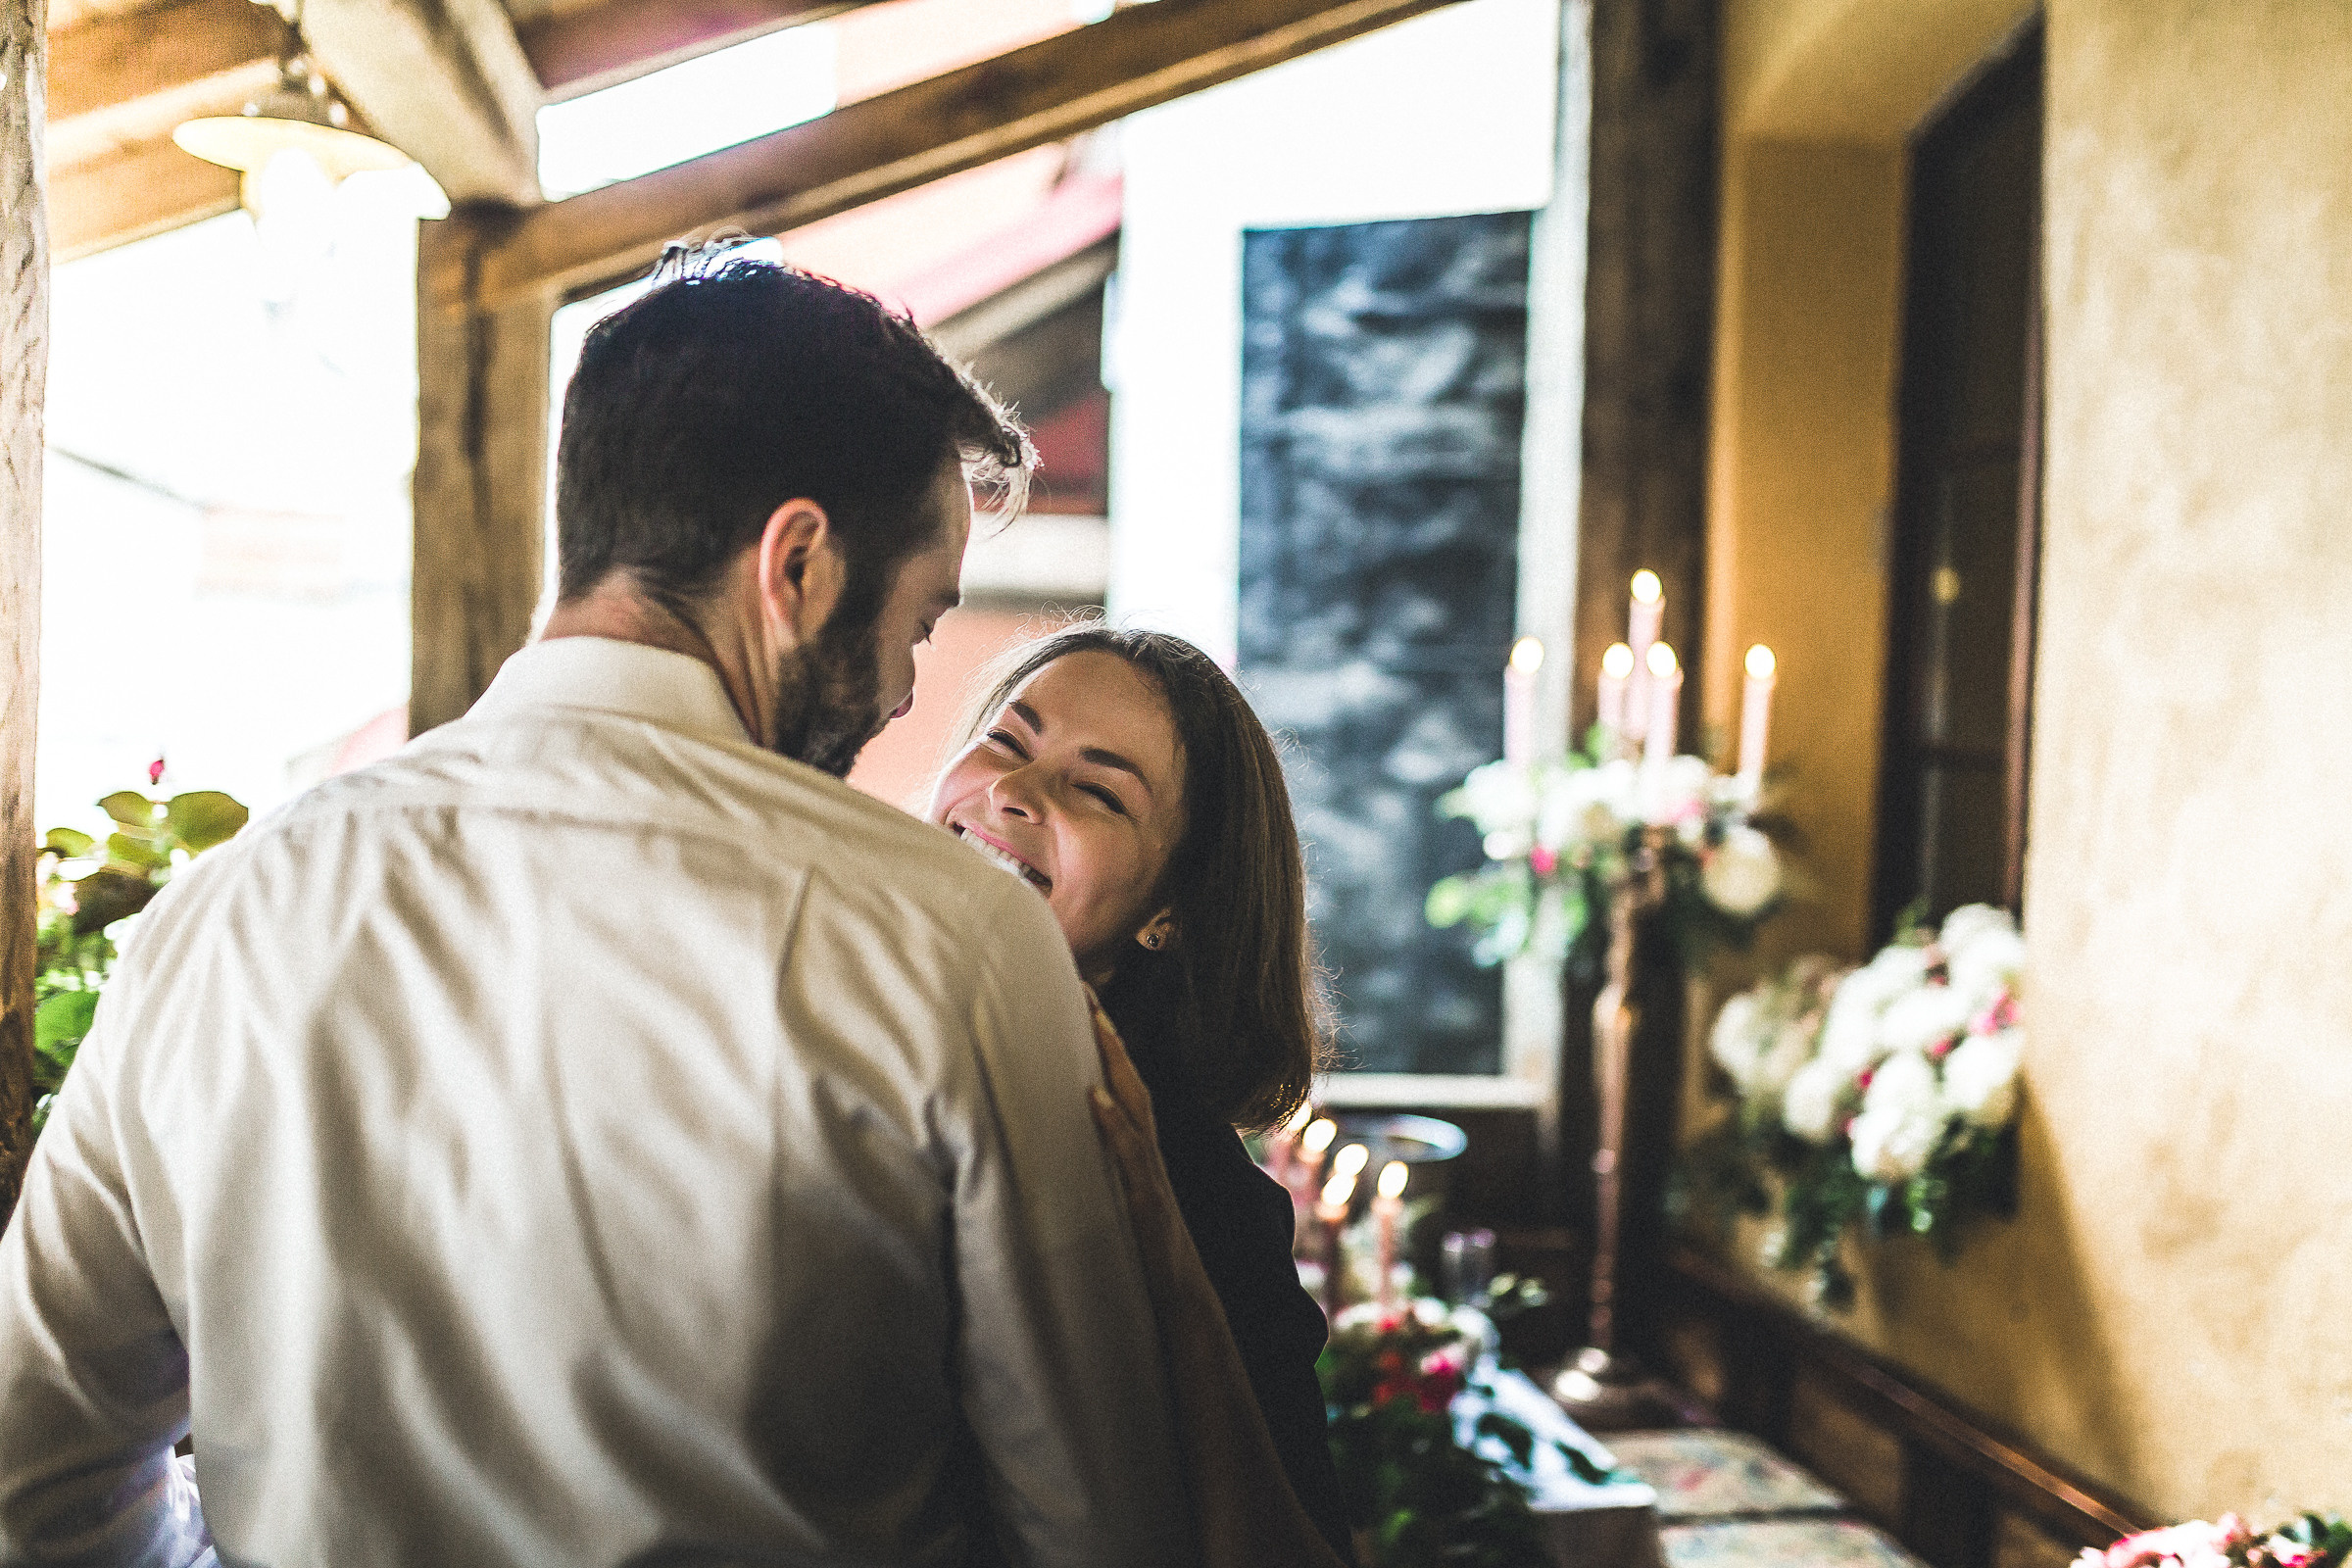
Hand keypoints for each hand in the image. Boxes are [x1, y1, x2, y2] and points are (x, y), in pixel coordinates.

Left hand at [1082, 990, 1350, 1567]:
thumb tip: (1094, 1278)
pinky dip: (1120, 1148)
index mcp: (1166, 1251)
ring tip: (1087, 1012)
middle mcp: (1176, 1242)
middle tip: (1085, 985)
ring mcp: (1177, 1259)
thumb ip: (1128, 1305)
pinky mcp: (1171, 1286)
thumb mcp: (1148, 1346)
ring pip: (1144, 1151)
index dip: (1117, 1088)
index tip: (1090, 1029)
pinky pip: (1140, 1204)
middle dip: (1115, 1056)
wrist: (1238, 1485)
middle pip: (1142, 1129)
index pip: (1137, 1152)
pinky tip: (1096, 1102)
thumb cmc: (1192, 1427)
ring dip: (1115, 1076)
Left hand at [1084, 988, 1182, 1264]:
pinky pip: (1131, 1158)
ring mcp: (1151, 1177)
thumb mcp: (1120, 1206)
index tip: (1084, 1003)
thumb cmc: (1147, 1258)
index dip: (1107, 1046)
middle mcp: (1150, 1156)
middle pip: (1132, 1082)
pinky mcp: (1147, 1205)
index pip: (1125, 1088)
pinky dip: (1115, 1126)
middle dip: (1108, 1035)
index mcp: (1142, 1154)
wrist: (1183, 1305)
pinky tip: (1095, 1100)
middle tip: (1084, 988)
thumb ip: (1106, 1176)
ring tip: (1095, 1022)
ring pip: (1137, 1107)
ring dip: (1115, 1064)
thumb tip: (1076, 1147)